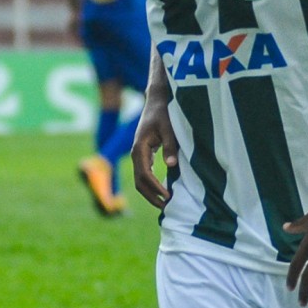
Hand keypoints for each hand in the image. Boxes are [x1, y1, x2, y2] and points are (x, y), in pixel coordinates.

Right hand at [131, 92, 177, 208]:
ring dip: (150, 192)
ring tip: (165, 202)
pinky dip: (151, 184)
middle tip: (166, 206)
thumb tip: (171, 165)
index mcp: (140, 148)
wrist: (156, 101)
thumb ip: (170, 145)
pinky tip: (163, 190)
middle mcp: (136, 153)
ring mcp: (139, 154)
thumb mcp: (169, 128)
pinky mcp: (144, 153)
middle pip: (139, 182)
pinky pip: (145, 173)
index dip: (155, 188)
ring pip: (140, 179)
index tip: (167, 197)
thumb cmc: (164, 112)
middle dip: (151, 196)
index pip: (144, 175)